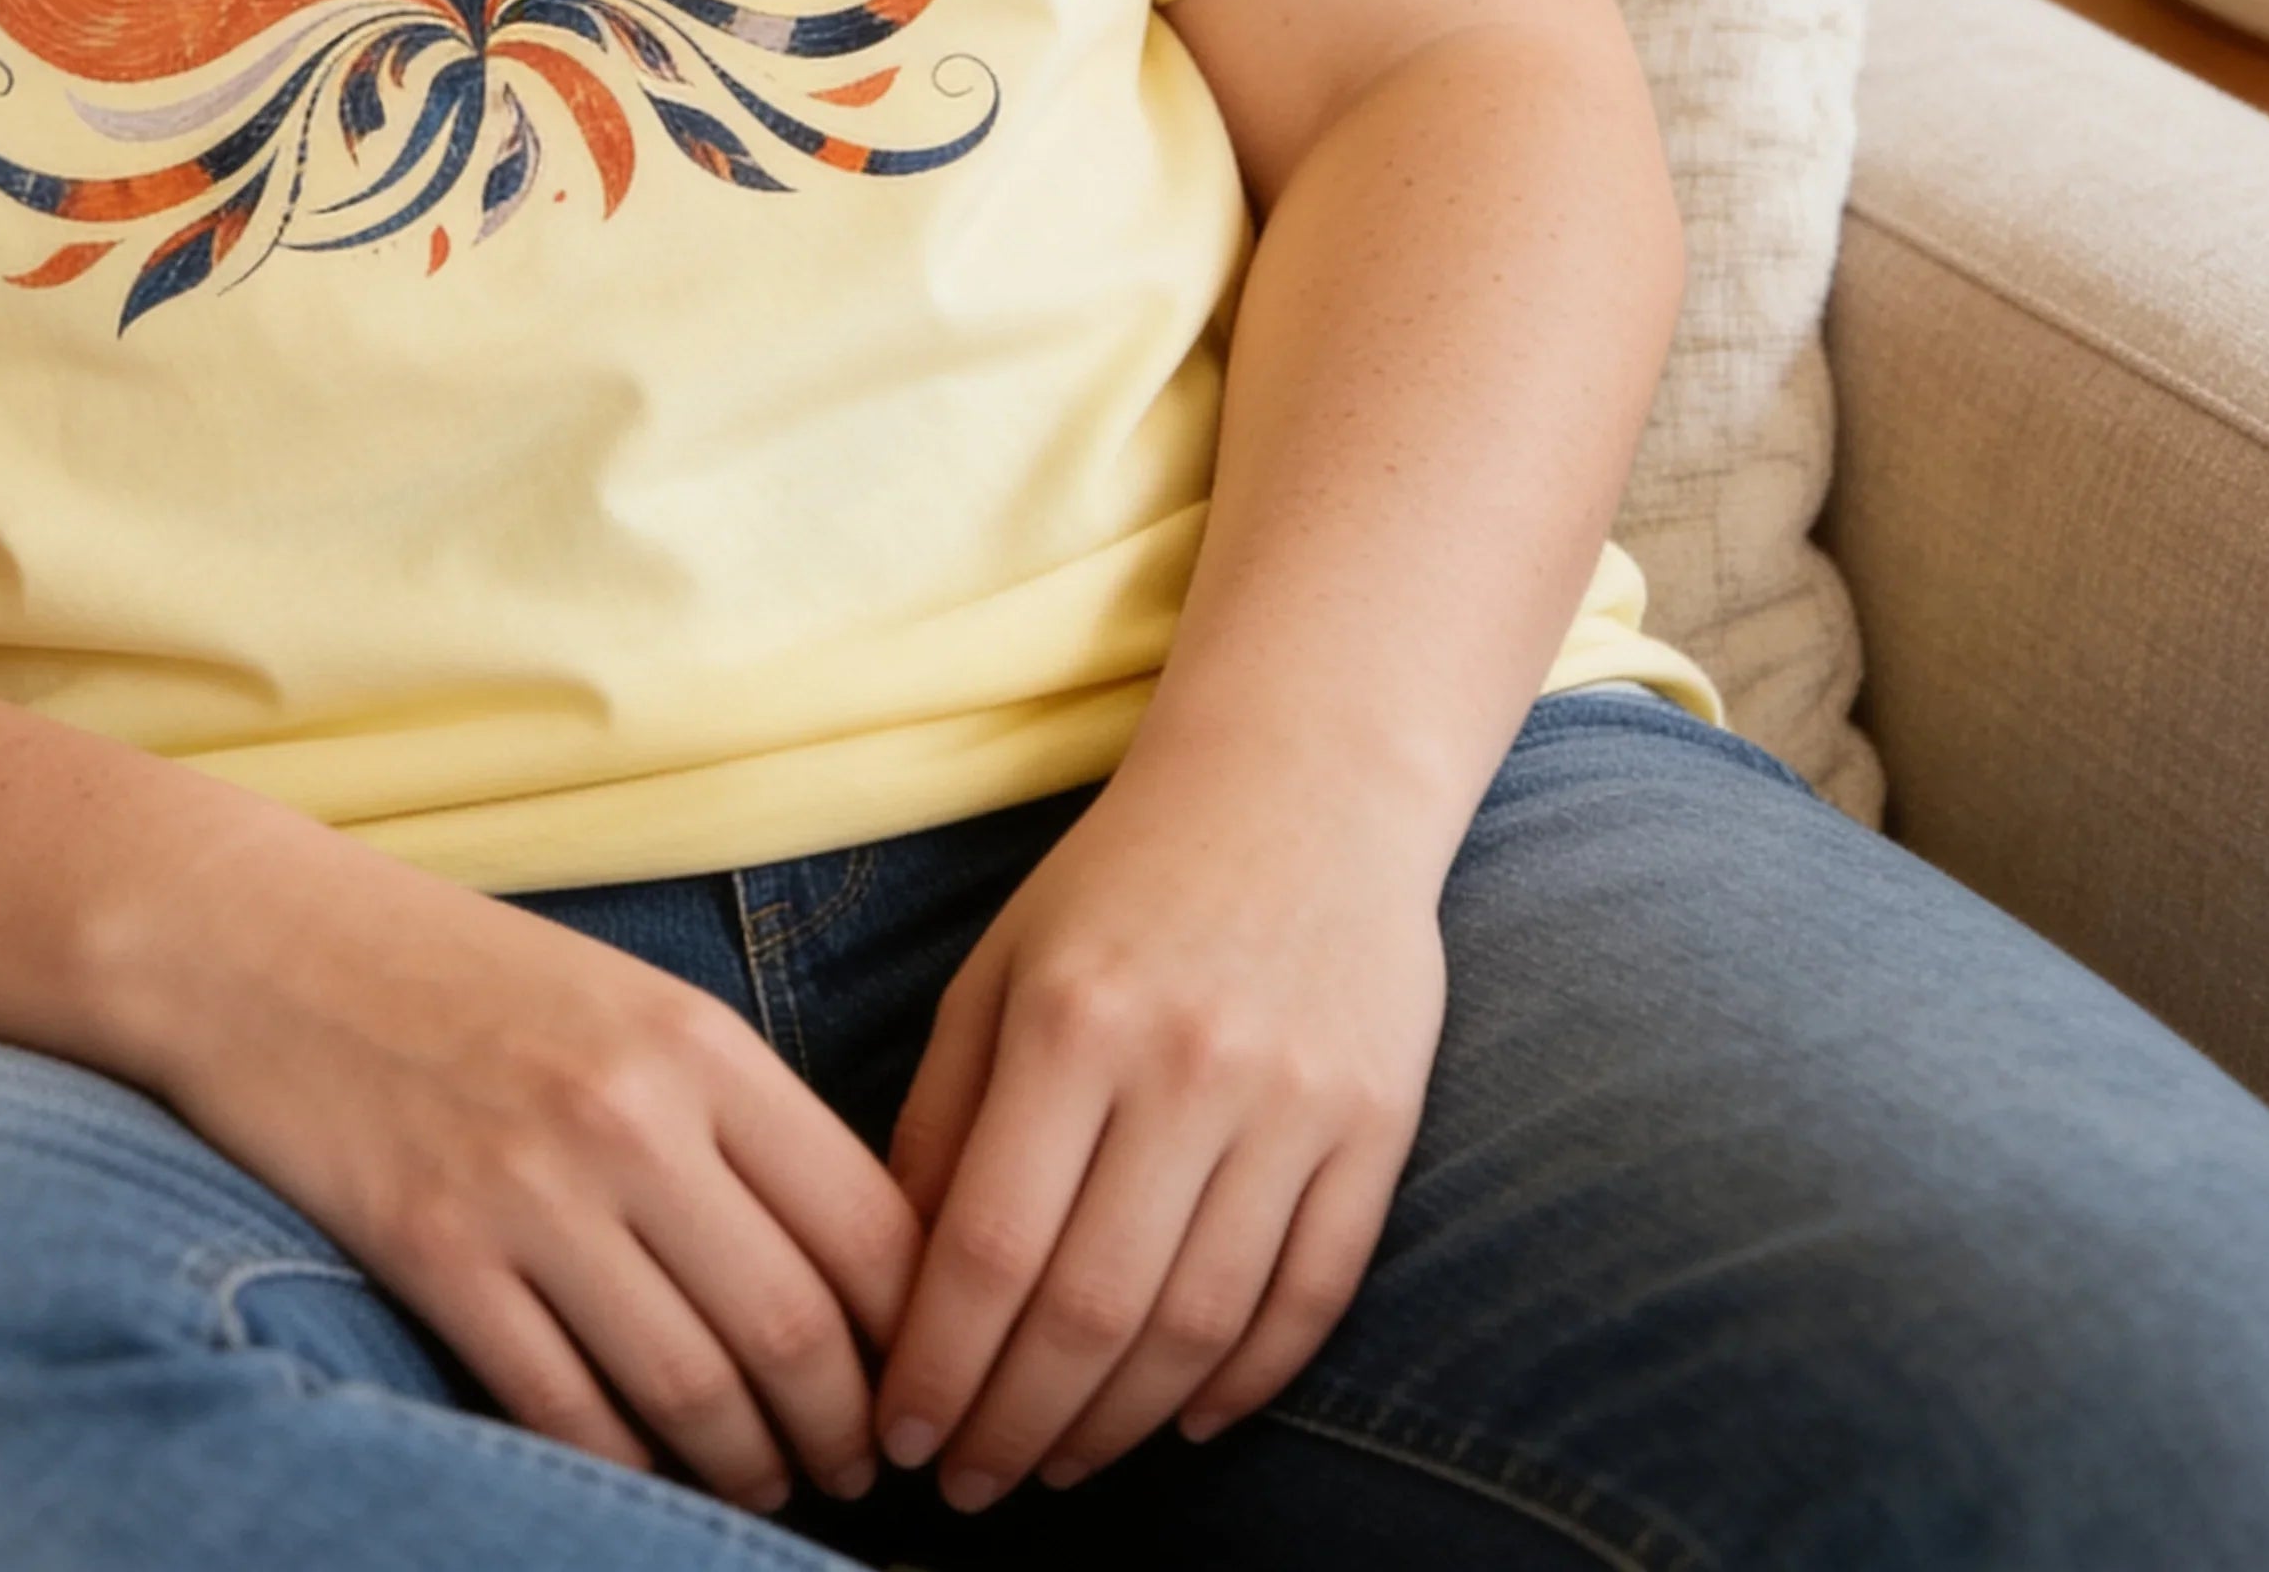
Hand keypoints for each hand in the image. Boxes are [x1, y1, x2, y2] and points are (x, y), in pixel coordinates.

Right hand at [123, 825, 923, 1519]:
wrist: (259, 938)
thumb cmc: (455, 974)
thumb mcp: (624, 1003)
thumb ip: (730, 1115)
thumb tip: (845, 1267)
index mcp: (698, 1043)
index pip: (869, 1225)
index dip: (916, 1337)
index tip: (919, 1387)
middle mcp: (630, 1115)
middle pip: (798, 1329)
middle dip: (844, 1431)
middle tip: (855, 1471)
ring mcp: (529, 1188)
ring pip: (694, 1389)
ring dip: (746, 1468)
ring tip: (762, 1485)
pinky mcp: (434, 1252)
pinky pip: (566, 1409)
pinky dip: (621, 1466)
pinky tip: (639, 1467)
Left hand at [869, 744, 1448, 1511]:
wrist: (1302, 784)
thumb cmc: (1121, 881)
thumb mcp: (999, 969)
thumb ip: (942, 1115)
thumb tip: (889, 1280)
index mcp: (1071, 1022)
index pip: (988, 1245)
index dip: (938, 1364)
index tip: (898, 1432)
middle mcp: (1185, 1067)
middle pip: (1092, 1308)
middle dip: (1017, 1423)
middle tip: (970, 1485)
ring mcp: (1293, 1103)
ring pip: (1200, 1324)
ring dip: (1121, 1425)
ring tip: (1058, 1465)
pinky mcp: (1379, 1127)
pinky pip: (1311, 1296)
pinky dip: (1247, 1382)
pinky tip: (1185, 1421)